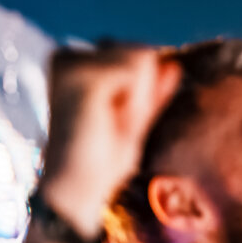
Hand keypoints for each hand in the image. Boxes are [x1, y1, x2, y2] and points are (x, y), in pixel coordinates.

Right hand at [39, 44, 180, 238]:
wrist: (80, 190)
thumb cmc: (103, 160)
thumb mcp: (134, 118)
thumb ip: (152, 90)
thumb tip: (173, 65)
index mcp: (74, 62)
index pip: (136, 54)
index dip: (141, 91)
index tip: (117, 121)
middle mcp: (68, 54)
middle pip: (141, 51)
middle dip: (143, 91)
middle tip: (116, 125)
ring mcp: (73, 61)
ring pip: (143, 57)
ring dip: (141, 97)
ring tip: (114, 124)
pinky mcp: (84, 74)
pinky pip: (139, 69)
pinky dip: (138, 100)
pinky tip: (113, 120)